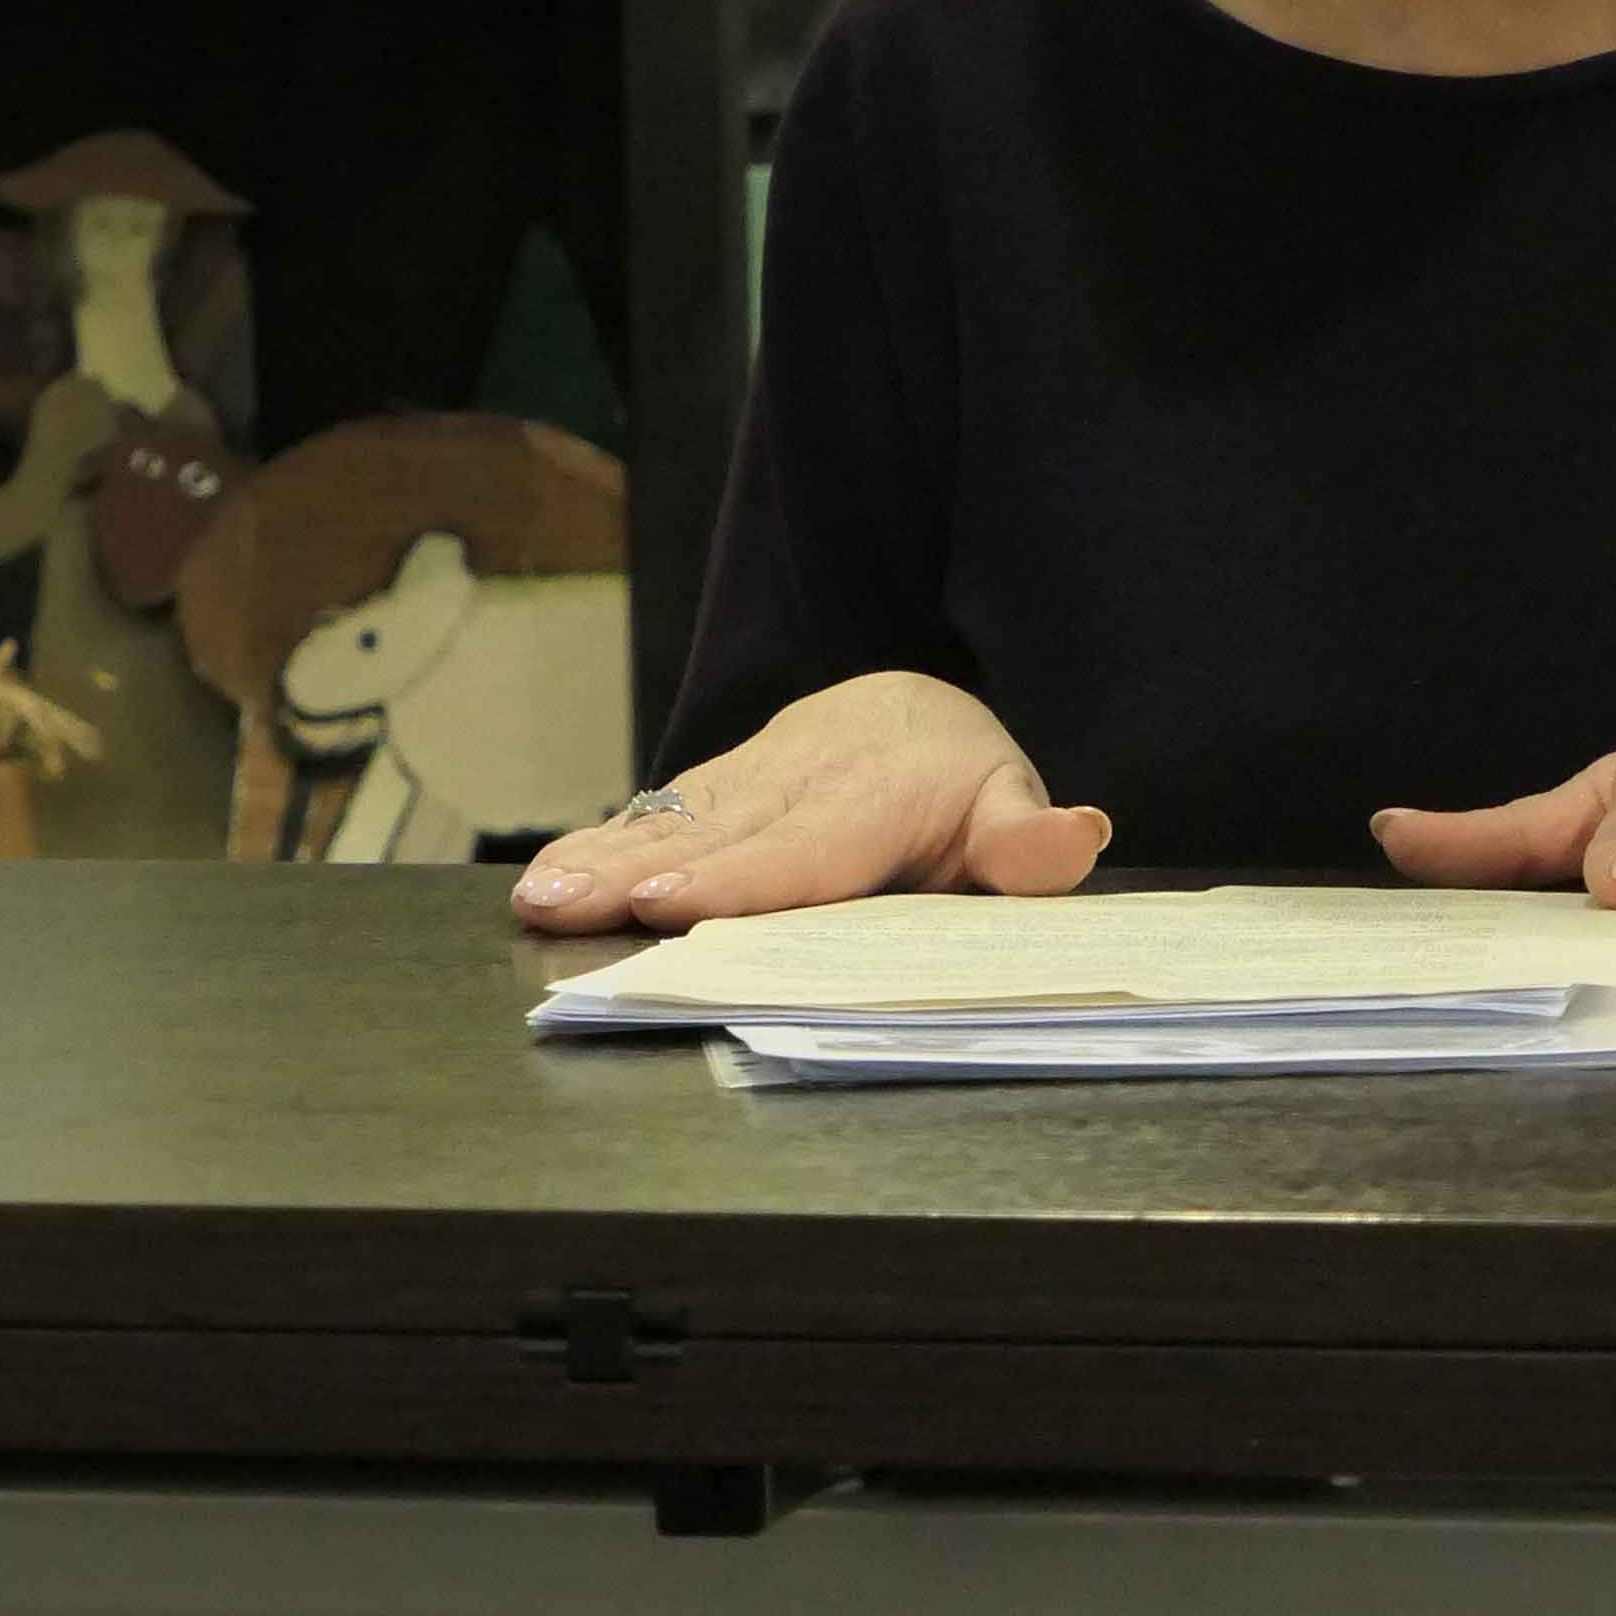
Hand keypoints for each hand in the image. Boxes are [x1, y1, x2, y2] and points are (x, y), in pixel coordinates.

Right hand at [511, 672, 1105, 928]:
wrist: (911, 709)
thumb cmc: (961, 779)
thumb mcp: (1008, 805)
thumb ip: (1029, 841)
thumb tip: (1078, 837)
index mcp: (872, 798)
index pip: (802, 848)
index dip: (736, 877)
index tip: (672, 903)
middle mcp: (795, 783)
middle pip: (713, 838)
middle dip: (635, 874)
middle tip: (565, 907)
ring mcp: (745, 782)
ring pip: (669, 824)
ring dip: (598, 861)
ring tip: (537, 897)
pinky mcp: (712, 788)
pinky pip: (653, 816)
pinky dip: (594, 845)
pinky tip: (541, 881)